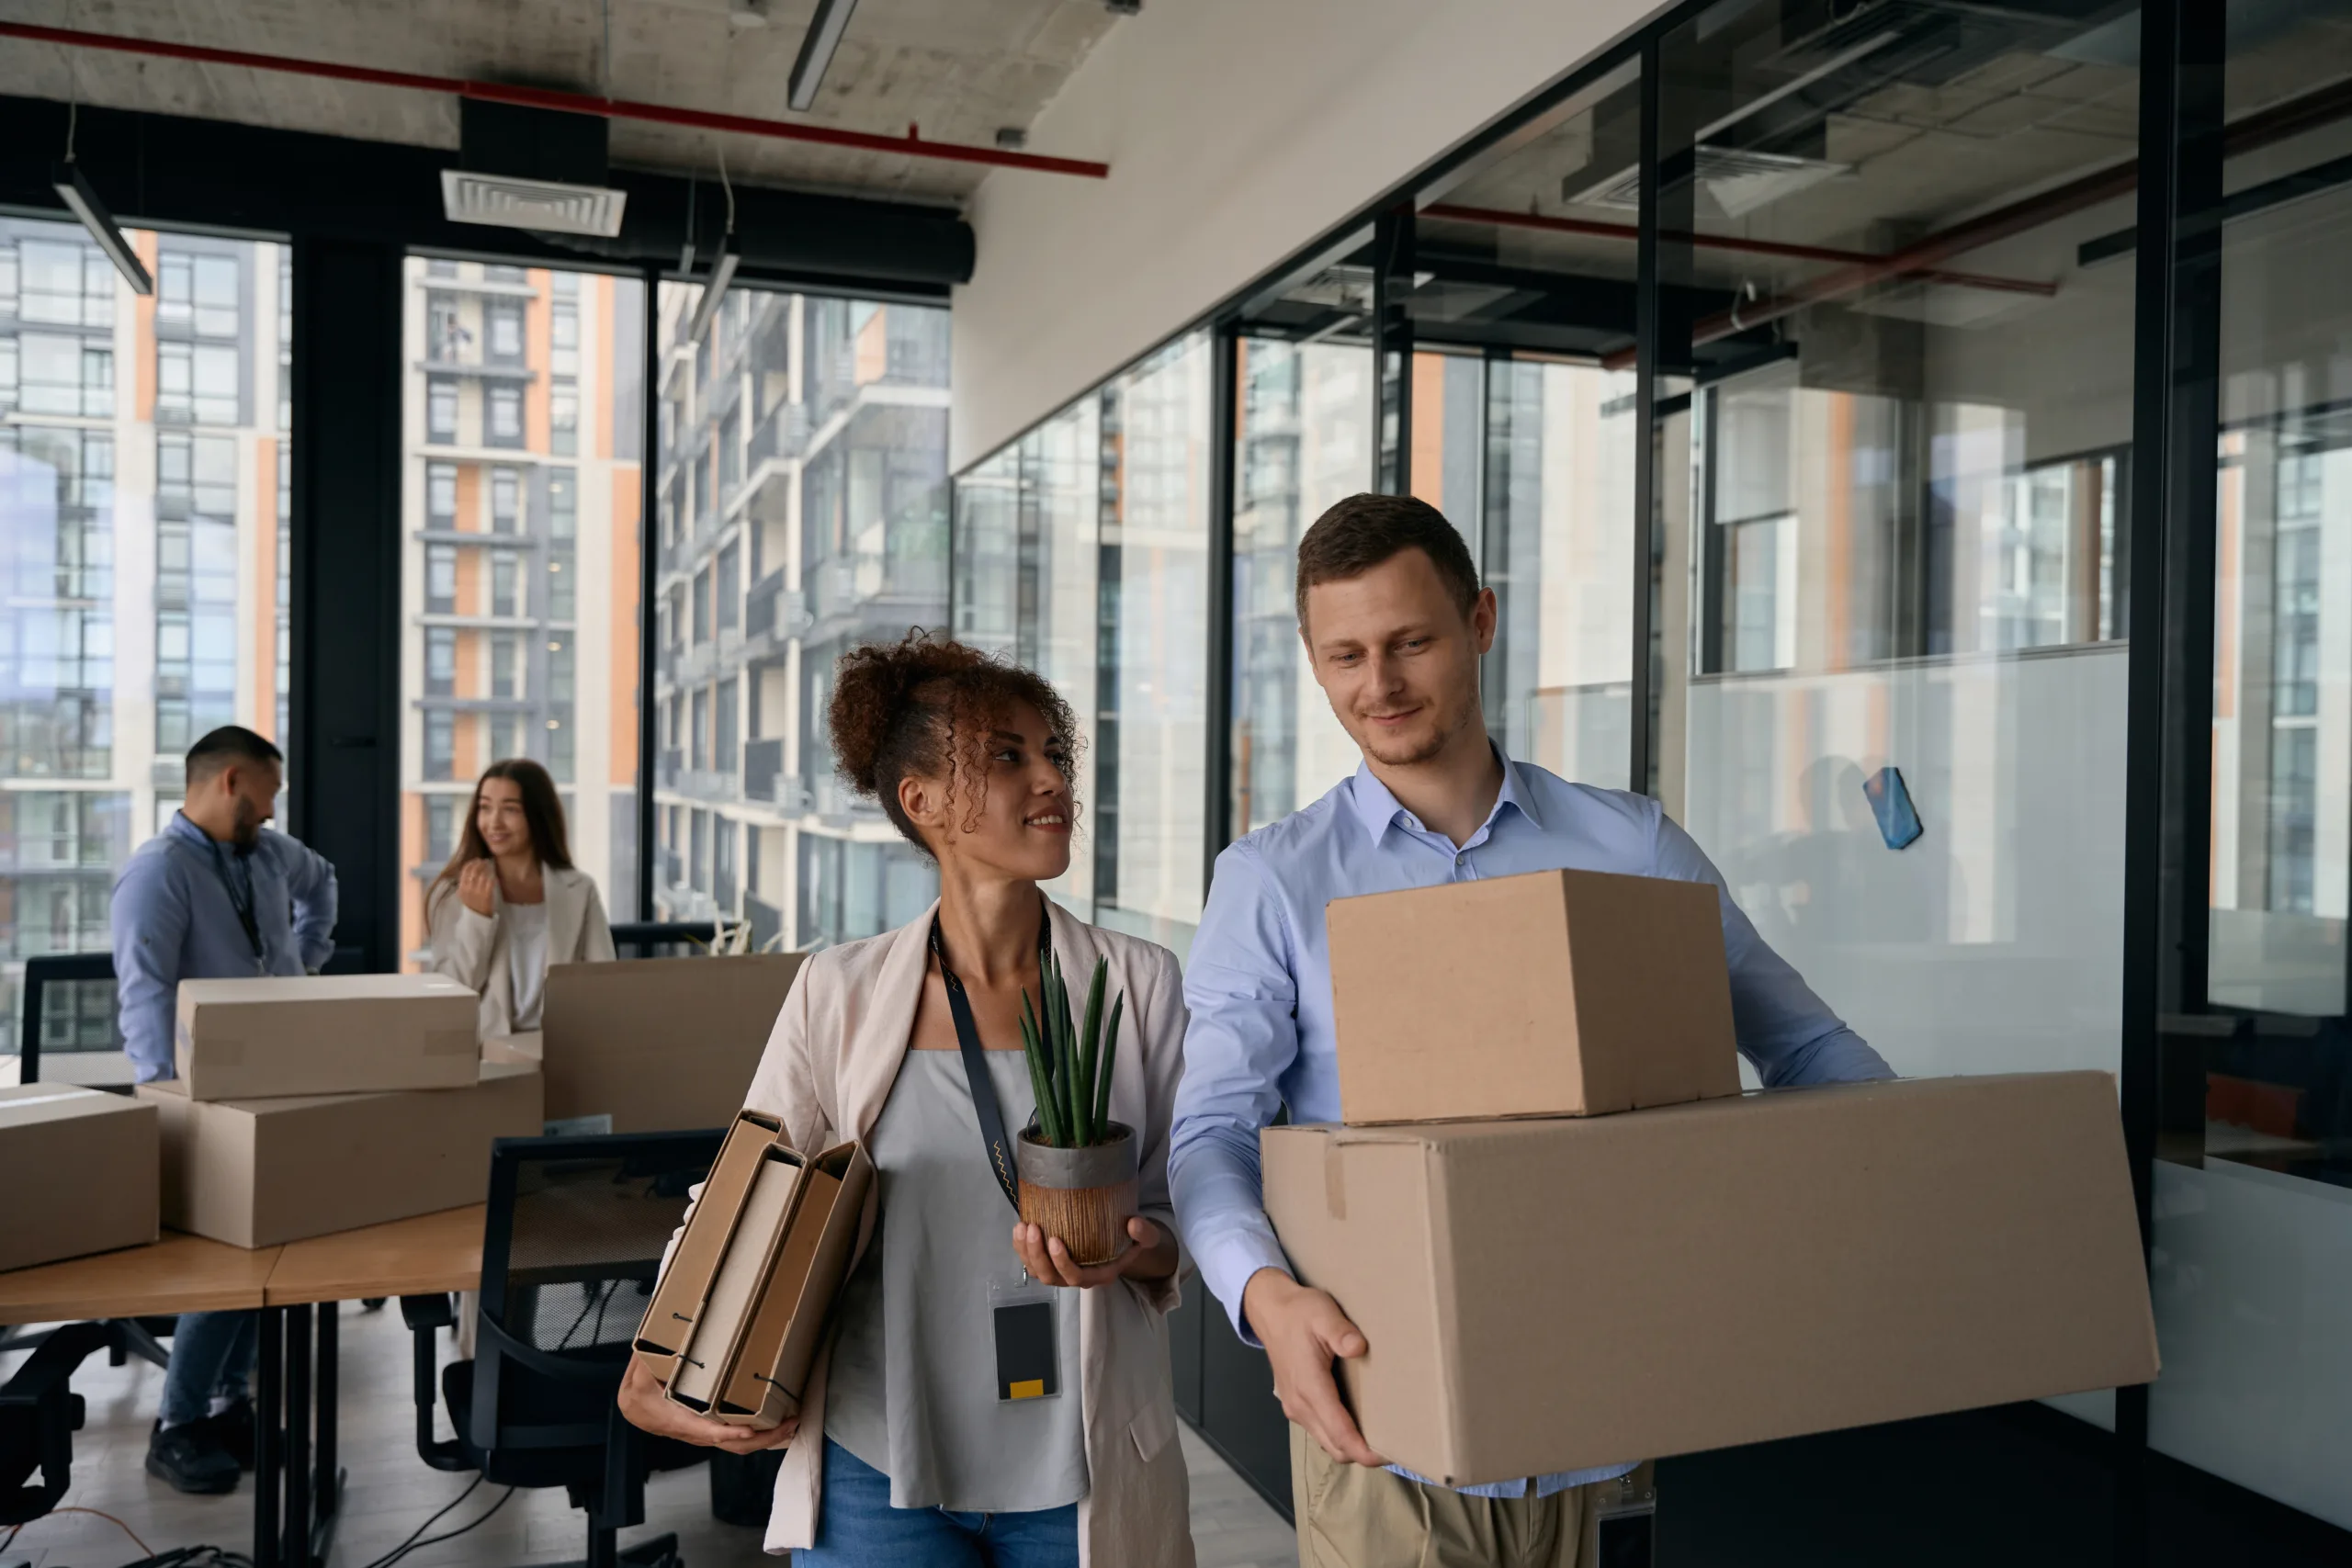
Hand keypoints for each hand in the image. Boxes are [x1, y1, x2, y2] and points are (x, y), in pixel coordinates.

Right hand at [458, 859, 495, 916]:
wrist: (477, 919)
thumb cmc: (471, 905)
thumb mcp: (463, 895)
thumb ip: (463, 884)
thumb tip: (466, 871)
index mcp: (461, 888)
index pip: (465, 871)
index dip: (471, 863)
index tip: (476, 860)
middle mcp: (468, 889)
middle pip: (474, 871)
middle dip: (480, 864)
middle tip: (484, 861)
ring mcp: (478, 892)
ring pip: (483, 875)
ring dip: (487, 869)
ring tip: (489, 866)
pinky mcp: (487, 895)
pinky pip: (490, 882)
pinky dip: (493, 877)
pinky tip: (494, 875)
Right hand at [617, 1355, 797, 1454]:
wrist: (635, 1410)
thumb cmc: (639, 1394)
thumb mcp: (640, 1375)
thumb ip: (651, 1359)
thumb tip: (667, 1341)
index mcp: (679, 1420)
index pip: (707, 1431)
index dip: (728, 1432)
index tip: (749, 1429)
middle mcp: (697, 1433)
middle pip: (733, 1444)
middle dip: (764, 1438)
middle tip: (789, 1422)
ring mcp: (707, 1434)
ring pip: (739, 1445)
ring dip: (766, 1437)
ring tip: (791, 1422)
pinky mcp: (712, 1431)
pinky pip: (738, 1438)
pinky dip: (759, 1434)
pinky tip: (777, 1422)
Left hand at [1011, 1216, 1176, 1287]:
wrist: (1124, 1241)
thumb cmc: (1132, 1239)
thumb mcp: (1146, 1237)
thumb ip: (1144, 1232)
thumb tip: (1134, 1223)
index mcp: (1100, 1274)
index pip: (1077, 1277)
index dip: (1062, 1263)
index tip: (1055, 1240)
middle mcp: (1079, 1277)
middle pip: (1051, 1277)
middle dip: (1038, 1255)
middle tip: (1033, 1228)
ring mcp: (1063, 1272)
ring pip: (1038, 1272)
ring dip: (1026, 1252)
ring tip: (1022, 1227)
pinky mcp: (1052, 1262)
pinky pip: (1032, 1262)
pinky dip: (1022, 1249)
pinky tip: (1019, 1229)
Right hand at [1243, 1266, 1382, 1466]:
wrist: (1270, 1311)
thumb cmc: (1299, 1312)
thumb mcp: (1323, 1314)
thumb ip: (1340, 1332)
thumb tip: (1359, 1348)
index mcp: (1309, 1387)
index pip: (1340, 1433)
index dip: (1365, 1451)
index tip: (1390, 1454)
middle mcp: (1300, 1405)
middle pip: (1335, 1447)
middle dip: (1363, 1454)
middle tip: (1394, 1445)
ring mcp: (1295, 1407)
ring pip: (1327, 1442)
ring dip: (1350, 1446)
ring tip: (1380, 1435)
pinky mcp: (1294, 1405)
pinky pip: (1320, 1431)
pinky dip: (1339, 1436)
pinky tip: (1357, 1421)